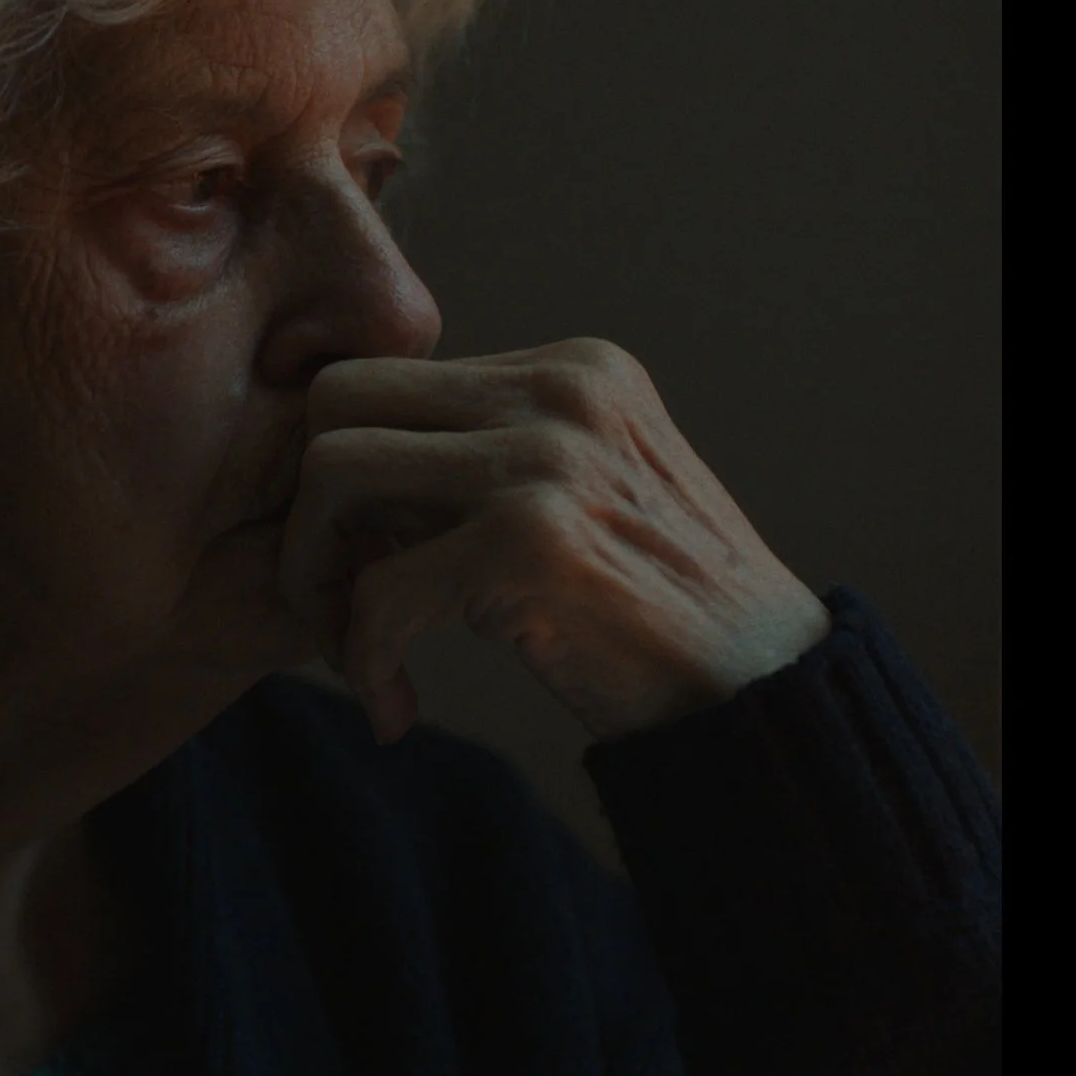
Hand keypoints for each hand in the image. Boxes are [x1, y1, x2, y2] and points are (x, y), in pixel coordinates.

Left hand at [278, 339, 831, 743]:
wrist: (767, 702)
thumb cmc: (660, 617)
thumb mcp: (579, 496)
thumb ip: (479, 460)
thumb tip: (328, 464)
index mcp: (572, 368)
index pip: (387, 378)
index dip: (342, 474)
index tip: (363, 562)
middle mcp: (560, 391)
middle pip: (338, 398)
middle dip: (307, 505)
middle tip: (335, 599)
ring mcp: (547, 459)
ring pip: (332, 473)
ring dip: (316, 579)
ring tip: (357, 652)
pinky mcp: (530, 543)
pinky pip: (377, 591)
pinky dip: (365, 660)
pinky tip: (395, 707)